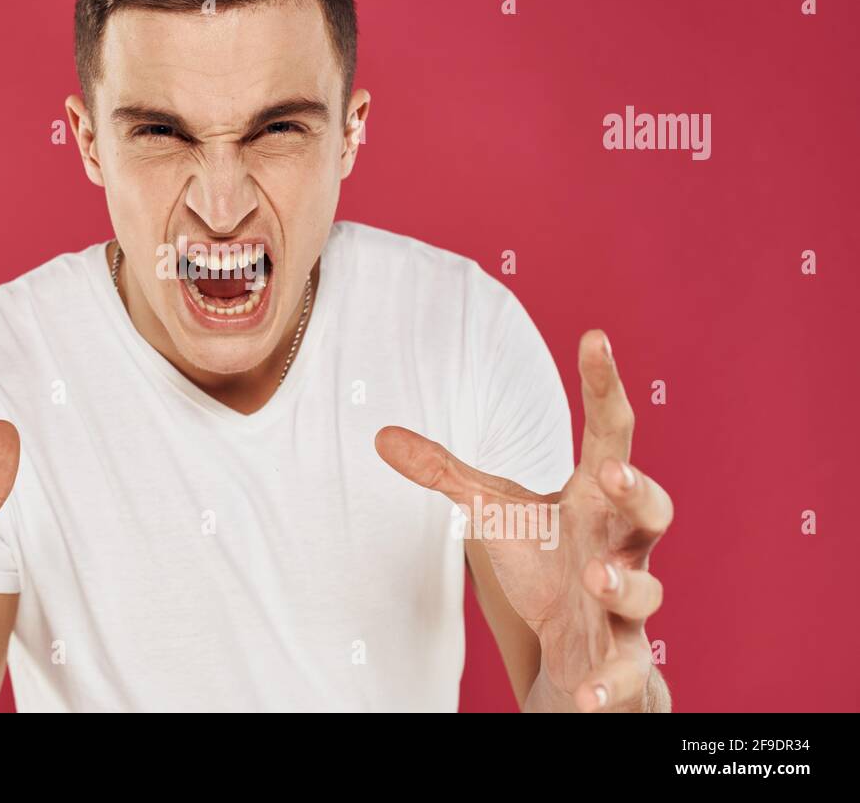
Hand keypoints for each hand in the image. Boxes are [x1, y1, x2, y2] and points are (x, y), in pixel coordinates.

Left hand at [375, 330, 672, 711]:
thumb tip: (380, 435)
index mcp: (595, 498)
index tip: (594, 337)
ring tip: (594, 577)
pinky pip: (628, 673)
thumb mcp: (493, 510)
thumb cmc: (546, 562)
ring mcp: (628, 604)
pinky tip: (588, 693)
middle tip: (616, 473)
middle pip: (652, 511)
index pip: (608, 433)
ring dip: (625, 583)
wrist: (577, 646)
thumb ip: (443, 473)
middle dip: (641, 491)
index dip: (603, 387)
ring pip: (646, 590)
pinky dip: (610, 685)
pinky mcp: (622, 660)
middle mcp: (621, 544)